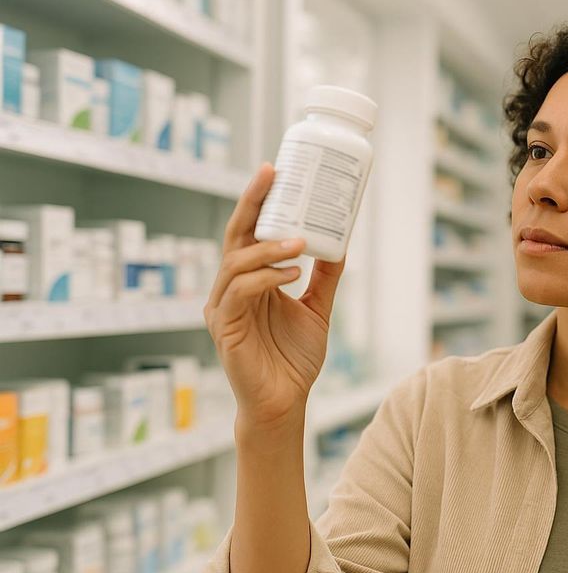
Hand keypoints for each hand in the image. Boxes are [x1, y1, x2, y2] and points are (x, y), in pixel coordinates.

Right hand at [204, 163, 345, 432]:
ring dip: (269, 247)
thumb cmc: (294, 359)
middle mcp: (232, 287)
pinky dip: (265, 278)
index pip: (251, 231)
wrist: (285, 403)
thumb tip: (340, 243)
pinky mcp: (222, 328)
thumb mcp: (317, 309)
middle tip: (272, 174)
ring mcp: (223, 306)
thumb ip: (324, 277)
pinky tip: (290, 275)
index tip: (274, 169)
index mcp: (251, 279)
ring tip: (301, 241)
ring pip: (237, 261)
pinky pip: (239, 292)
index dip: (259, 200)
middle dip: (252, 202)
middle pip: (236, 234)